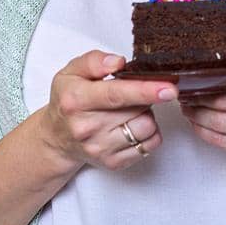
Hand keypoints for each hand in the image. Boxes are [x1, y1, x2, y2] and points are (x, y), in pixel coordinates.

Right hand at [43, 50, 176, 171]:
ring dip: (146, 115)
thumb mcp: (71, 72)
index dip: (145, 90)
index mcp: (76, 100)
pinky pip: (149, 145)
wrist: (57, 137)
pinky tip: (132, 126)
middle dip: (144, 96)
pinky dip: (148, 133)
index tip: (168, 88)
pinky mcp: (113, 163)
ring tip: (129, 110)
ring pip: (146, 127)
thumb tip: (118, 62)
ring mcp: (100, 148)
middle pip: (137, 109)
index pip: (115, 94)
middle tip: (130, 93)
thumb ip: (94, 61)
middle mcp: (86, 127)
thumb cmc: (68, 101)